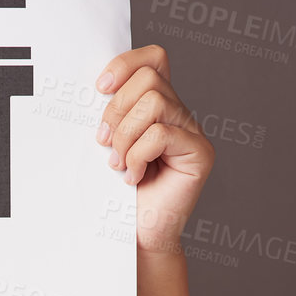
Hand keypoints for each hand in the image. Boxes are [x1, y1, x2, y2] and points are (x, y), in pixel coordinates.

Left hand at [94, 44, 213, 250]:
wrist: (135, 236)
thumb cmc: (118, 195)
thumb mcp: (108, 145)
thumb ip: (111, 115)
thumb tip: (96, 88)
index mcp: (158, 106)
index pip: (152, 58)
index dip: (125, 64)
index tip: (99, 88)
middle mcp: (179, 114)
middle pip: (148, 78)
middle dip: (116, 110)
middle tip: (105, 145)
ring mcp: (193, 132)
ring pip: (154, 103)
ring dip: (126, 136)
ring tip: (119, 164)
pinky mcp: (199, 153)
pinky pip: (161, 134)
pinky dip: (138, 155)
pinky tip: (134, 177)